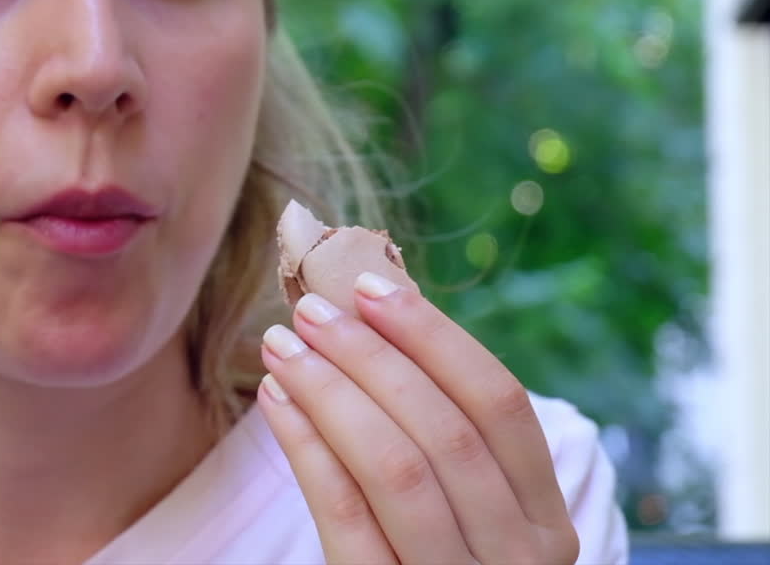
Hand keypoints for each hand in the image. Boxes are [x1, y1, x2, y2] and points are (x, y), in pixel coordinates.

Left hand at [257, 272, 579, 563]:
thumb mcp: (474, 520)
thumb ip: (447, 442)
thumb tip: (378, 318)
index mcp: (548, 522)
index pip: (501, 405)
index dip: (435, 337)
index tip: (373, 286)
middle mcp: (519, 557)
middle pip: (444, 429)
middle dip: (371, 356)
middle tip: (309, 309)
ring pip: (396, 468)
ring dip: (332, 392)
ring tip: (281, 346)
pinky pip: (346, 517)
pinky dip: (307, 448)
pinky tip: (275, 402)